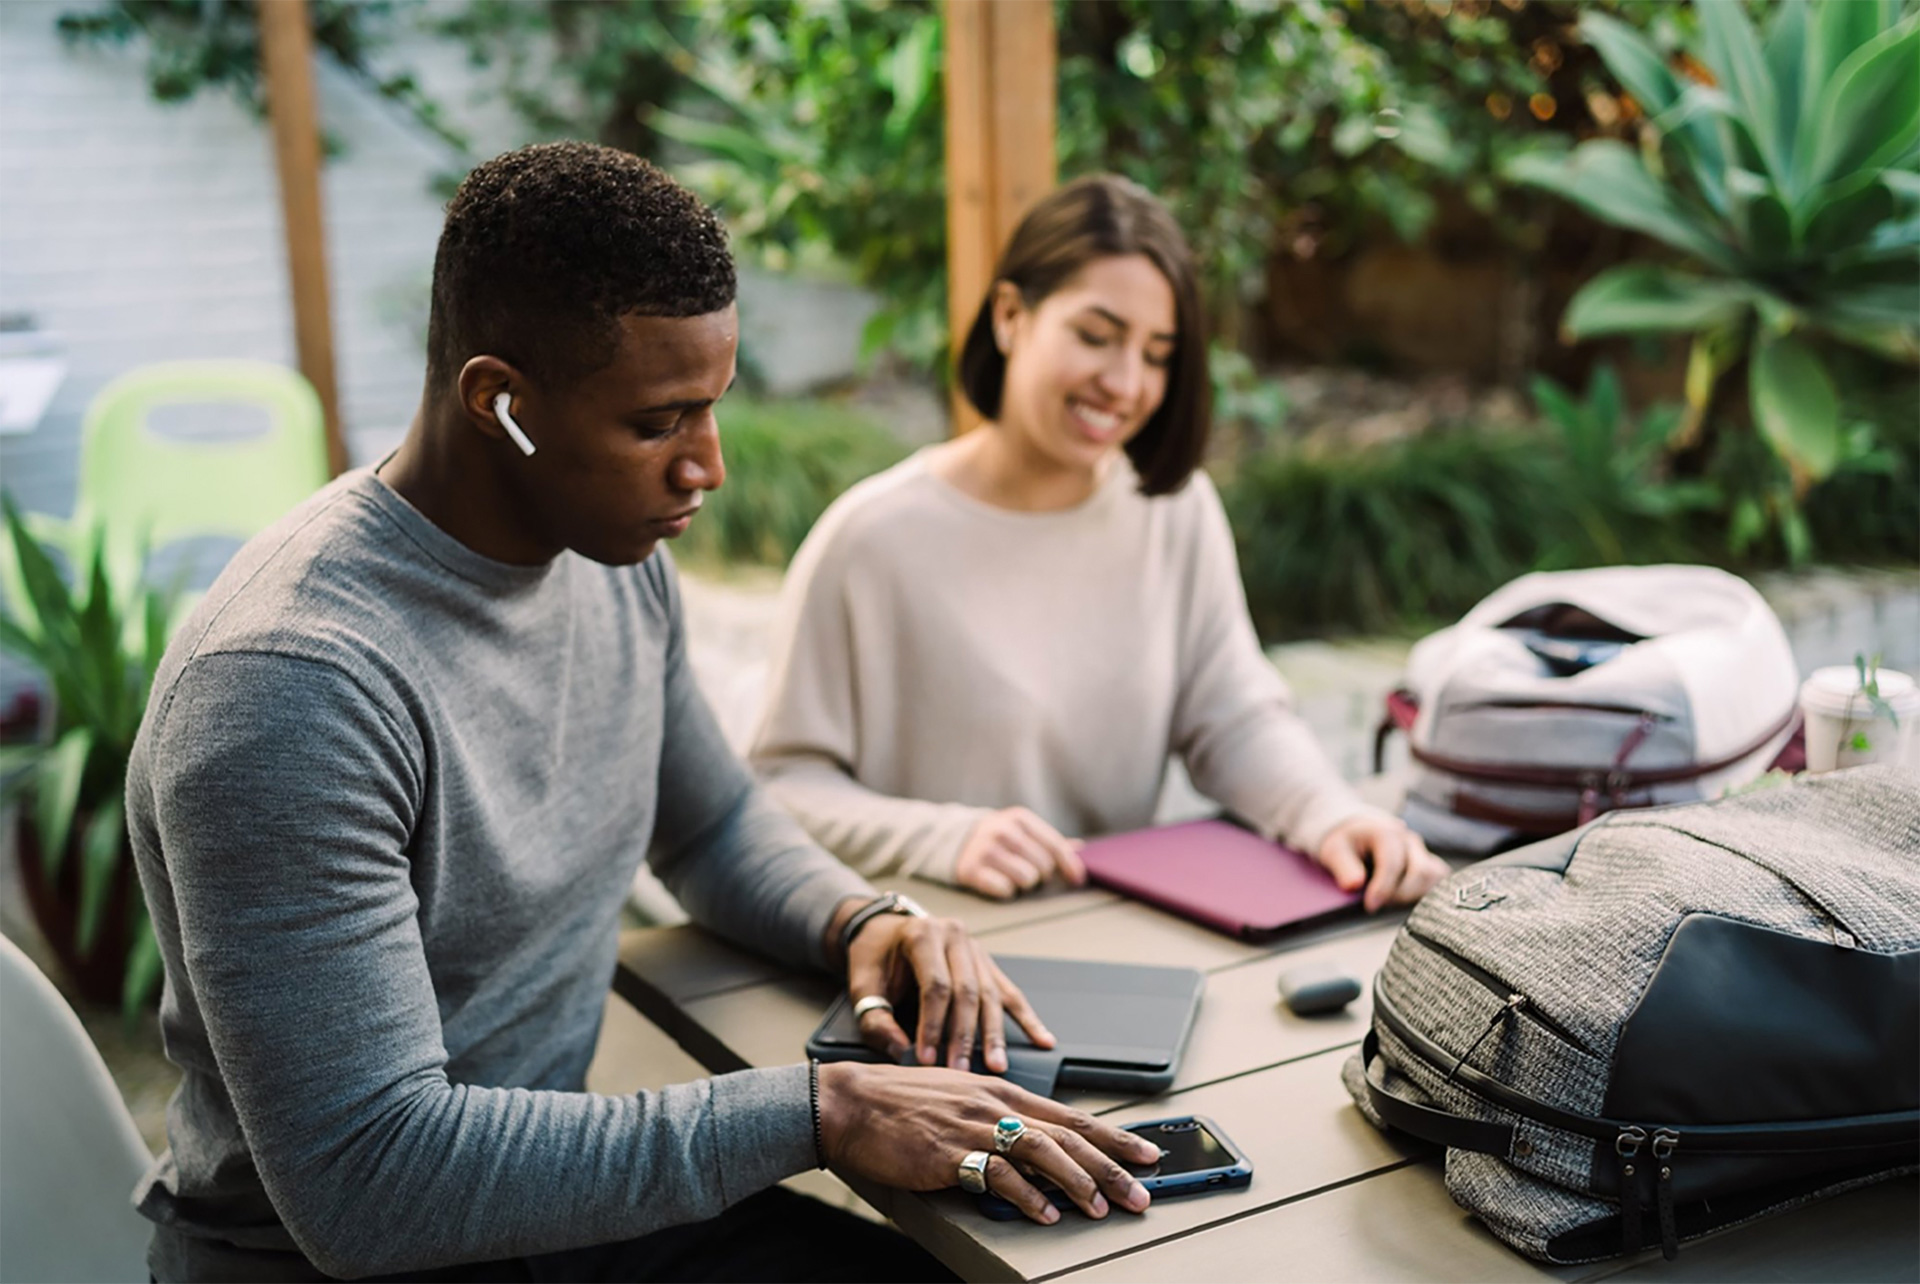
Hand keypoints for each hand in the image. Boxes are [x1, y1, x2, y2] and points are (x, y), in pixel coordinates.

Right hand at [817, 1061, 1159, 1224]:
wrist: (849, 1102)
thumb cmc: (899, 1103)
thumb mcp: (959, 1098)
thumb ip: (996, 1116)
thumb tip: (1030, 1144)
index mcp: (1001, 1091)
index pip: (1070, 1115)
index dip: (1112, 1137)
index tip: (1146, 1152)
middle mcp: (995, 1104)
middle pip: (1067, 1135)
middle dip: (1111, 1166)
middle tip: (1141, 1192)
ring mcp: (973, 1126)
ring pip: (1042, 1151)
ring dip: (1077, 1182)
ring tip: (1100, 1208)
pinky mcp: (949, 1151)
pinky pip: (998, 1174)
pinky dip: (1026, 1196)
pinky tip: (1045, 1213)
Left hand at [847, 912, 1053, 1070]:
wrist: (883, 928)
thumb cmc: (873, 957)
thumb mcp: (862, 984)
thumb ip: (876, 1020)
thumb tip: (901, 1052)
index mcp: (923, 935)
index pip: (936, 986)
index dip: (933, 1025)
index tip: (928, 1059)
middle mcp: (954, 936)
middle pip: (967, 991)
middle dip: (965, 1035)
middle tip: (962, 1070)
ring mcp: (975, 948)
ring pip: (991, 994)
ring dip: (994, 1034)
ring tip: (998, 1065)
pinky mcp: (986, 963)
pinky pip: (1009, 992)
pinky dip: (1026, 1018)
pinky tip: (1042, 1039)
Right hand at [955, 807, 1086, 899]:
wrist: (955, 840)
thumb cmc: (1000, 838)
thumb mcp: (1023, 830)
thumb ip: (1050, 840)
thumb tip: (1081, 848)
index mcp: (1020, 818)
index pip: (1055, 846)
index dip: (1070, 865)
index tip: (1077, 879)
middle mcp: (1003, 831)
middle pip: (1044, 866)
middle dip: (1042, 874)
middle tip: (1030, 870)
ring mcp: (986, 850)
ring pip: (1027, 879)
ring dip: (1024, 883)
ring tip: (1014, 875)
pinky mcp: (971, 870)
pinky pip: (1005, 890)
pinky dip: (1005, 890)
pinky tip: (998, 880)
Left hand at [1315, 814, 1446, 911]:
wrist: (1356, 834)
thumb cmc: (1346, 843)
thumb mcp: (1334, 850)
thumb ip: (1343, 866)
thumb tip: (1354, 884)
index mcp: (1386, 833)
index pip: (1392, 863)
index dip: (1383, 888)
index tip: (1370, 906)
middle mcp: (1408, 840)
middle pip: (1420, 872)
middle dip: (1400, 894)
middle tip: (1379, 904)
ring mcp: (1421, 852)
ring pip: (1434, 876)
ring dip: (1415, 894)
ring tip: (1391, 901)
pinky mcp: (1428, 863)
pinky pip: (1439, 880)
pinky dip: (1428, 893)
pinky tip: (1406, 900)